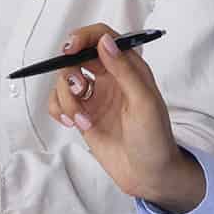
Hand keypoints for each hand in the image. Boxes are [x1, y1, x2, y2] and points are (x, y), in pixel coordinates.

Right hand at [46, 24, 204, 212]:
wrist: (148, 175)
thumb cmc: (154, 139)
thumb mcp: (143, 102)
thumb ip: (124, 70)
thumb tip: (104, 41)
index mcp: (129, 68)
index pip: (102, 37)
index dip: (84, 37)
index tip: (70, 49)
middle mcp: (110, 78)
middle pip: (77, 56)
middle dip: (69, 70)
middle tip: (77, 88)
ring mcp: (94, 96)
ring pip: (64, 81)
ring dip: (66, 99)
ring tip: (81, 120)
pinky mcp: (81, 114)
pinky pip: (58, 102)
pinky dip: (58, 110)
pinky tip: (72, 123)